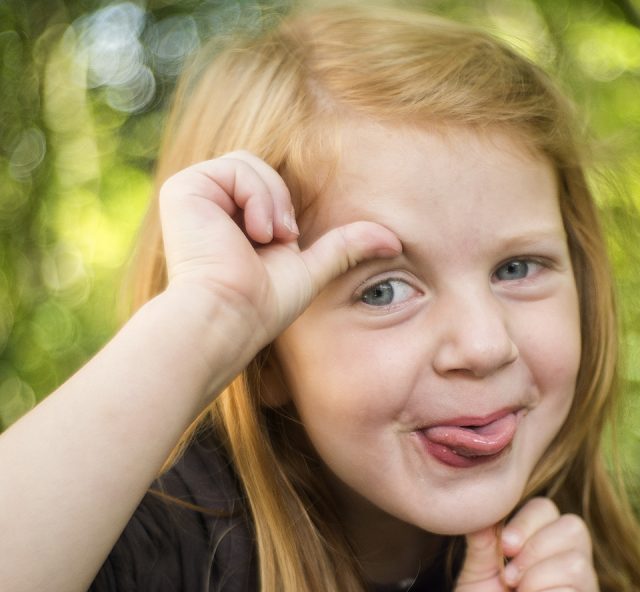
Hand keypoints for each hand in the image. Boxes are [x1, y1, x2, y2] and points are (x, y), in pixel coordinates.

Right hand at [158, 150, 400, 349]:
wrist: (230, 317)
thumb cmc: (262, 306)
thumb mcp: (311, 269)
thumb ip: (345, 247)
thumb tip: (395, 240)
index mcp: (230, 222)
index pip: (268, 187)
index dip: (286, 211)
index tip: (286, 242)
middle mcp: (209, 207)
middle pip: (260, 169)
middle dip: (280, 203)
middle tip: (279, 239)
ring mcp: (194, 196)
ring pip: (249, 164)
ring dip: (271, 202)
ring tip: (264, 238)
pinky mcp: (183, 189)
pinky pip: (235, 167)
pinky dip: (255, 196)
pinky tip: (251, 231)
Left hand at [447, 498, 603, 591]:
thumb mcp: (476, 571)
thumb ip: (485, 538)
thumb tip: (484, 504)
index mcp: (552, 551)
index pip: (551, 511)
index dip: (524, 523)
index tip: (502, 549)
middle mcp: (578, 573)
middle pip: (572, 530)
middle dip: (529, 554)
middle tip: (509, 583)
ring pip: (573, 567)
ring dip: (531, 587)